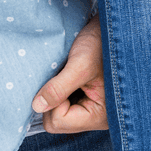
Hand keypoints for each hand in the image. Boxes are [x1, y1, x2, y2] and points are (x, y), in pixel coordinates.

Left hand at [31, 14, 107, 132]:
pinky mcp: (88, 98)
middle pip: (58, 120)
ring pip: (59, 111)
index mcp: (99, 116)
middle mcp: (97, 117)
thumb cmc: (102, 44)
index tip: (63, 77)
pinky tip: (68, 73)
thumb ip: (58, 88)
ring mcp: (92, 108)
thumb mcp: (79, 65)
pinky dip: (61, 88)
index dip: (53, 99)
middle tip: (62, 74)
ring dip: (57, 92)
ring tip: (66, 72)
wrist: (113, 28)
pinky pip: (64, 102)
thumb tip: (36, 107)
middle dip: (54, 97)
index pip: (59, 121)